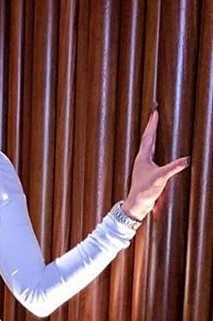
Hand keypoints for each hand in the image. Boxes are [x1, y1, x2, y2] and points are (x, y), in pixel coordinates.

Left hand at [122, 103, 190, 220]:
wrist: (136, 204)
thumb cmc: (144, 191)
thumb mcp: (161, 178)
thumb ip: (174, 168)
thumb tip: (187, 159)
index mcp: (143, 157)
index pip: (148, 137)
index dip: (152, 125)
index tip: (155, 112)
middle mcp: (141, 159)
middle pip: (147, 139)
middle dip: (151, 126)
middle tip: (154, 115)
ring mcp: (142, 165)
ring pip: (147, 146)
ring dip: (151, 135)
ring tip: (154, 127)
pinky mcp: (145, 171)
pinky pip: (150, 154)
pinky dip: (153, 147)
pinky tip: (155, 149)